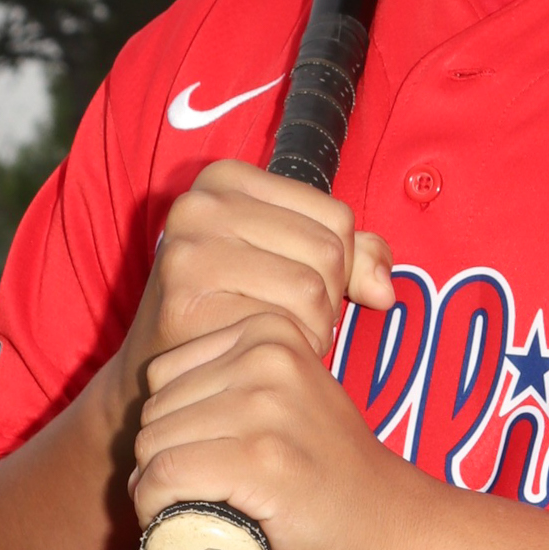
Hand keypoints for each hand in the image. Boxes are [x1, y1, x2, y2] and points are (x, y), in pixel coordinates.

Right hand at [117, 158, 394, 397]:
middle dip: (327, 300)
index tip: (301, 287)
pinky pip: (281, 324)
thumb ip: (351, 256)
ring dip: (312, 328)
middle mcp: (200, 204)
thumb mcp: (290, 260)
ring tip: (279, 336)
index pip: (337, 217)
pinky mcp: (185, 301)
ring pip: (311, 289)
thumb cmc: (234, 306)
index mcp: (227, 178)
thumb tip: (384, 290)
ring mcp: (189, 250)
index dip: (339, 265)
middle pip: (328, 251)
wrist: (164, 371)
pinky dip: (288, 349)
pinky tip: (259, 353)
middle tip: (292, 321)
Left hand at [129, 308, 424, 549]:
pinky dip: (153, 506)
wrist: (387, 526)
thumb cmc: (326, 472)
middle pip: (154, 410)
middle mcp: (269, 358)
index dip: (166, 425)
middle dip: (156, 459)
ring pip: (154, 444)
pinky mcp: (261, 459)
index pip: (163, 374)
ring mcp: (267, 407)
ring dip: (151, 488)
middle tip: (189, 496)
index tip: (193, 459)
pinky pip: (166, 476)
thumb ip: (237, 378)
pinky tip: (170, 521)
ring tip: (184, 509)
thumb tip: (151, 402)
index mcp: (270, 333)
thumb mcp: (287, 397)